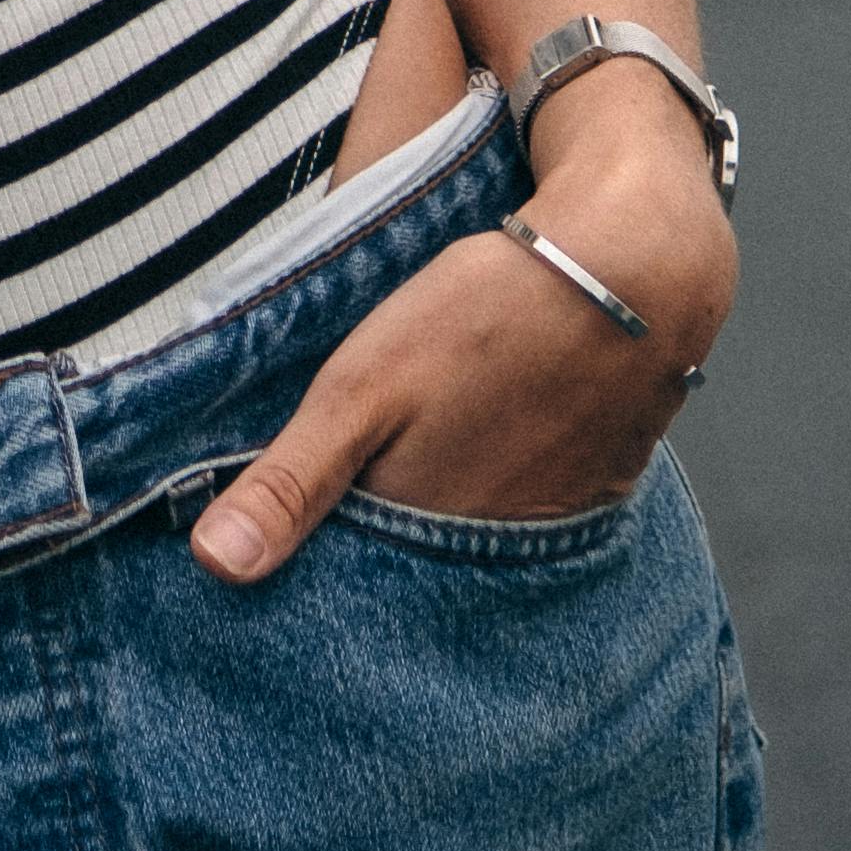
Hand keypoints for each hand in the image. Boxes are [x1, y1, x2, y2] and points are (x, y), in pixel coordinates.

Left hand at [189, 132, 732, 581]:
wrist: (634, 271)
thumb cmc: (487, 318)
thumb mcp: (362, 387)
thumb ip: (292, 480)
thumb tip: (216, 566)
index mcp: (429, 533)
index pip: (354, 579)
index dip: (312, 562)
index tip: (269, 549)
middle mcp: (496, 551)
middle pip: (415, 564)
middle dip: (371, 546)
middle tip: (340, 495)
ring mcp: (554, 522)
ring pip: (470, 536)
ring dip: (437, 518)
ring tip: (408, 466)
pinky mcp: (594, 486)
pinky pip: (527, 509)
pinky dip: (495, 489)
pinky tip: (477, 447)